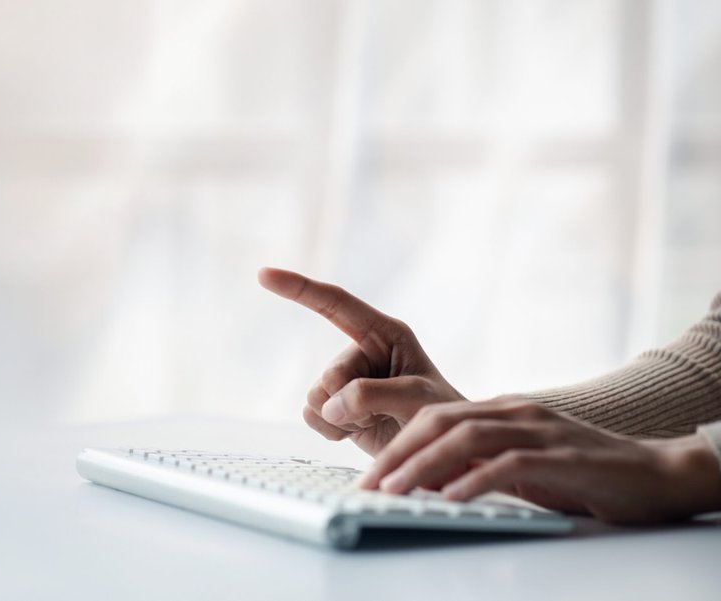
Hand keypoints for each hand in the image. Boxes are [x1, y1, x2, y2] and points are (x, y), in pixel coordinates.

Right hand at [257, 267, 464, 455]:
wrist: (437, 451)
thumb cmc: (438, 414)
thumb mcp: (418, 399)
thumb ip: (373, 394)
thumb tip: (331, 405)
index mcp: (384, 333)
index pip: (335, 304)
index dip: (298, 288)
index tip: (263, 274)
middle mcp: (361, 352)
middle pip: (329, 373)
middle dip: (350, 400)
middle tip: (382, 412)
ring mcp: (345, 380)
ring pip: (315, 397)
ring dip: (342, 418)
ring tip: (373, 421)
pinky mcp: (334, 406)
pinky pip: (311, 415)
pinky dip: (333, 430)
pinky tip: (358, 431)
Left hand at [360, 396, 720, 522]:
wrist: (654, 473)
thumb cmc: (581, 472)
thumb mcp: (519, 464)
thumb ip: (478, 464)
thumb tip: (428, 480)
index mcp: (502, 409)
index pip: (433, 417)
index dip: (396, 443)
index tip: (368, 475)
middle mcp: (516, 412)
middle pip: (440, 422)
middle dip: (397, 454)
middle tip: (368, 486)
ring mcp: (540, 431)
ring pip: (466, 439)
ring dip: (424, 465)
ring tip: (394, 491)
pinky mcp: (563, 456)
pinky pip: (511, 464)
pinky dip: (475, 480)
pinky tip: (451, 498)